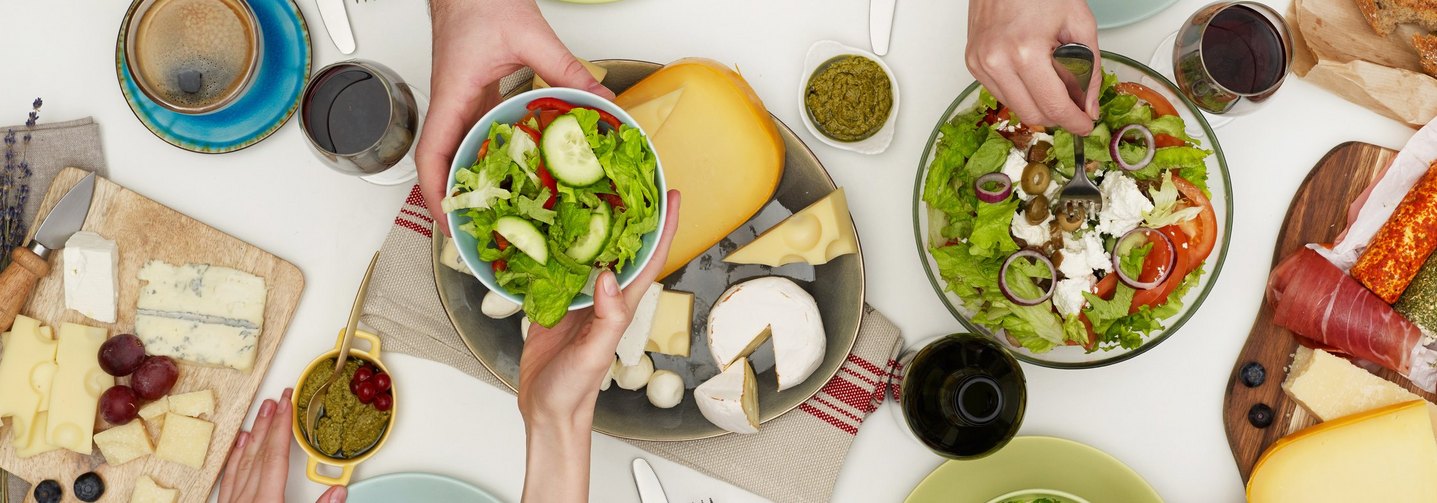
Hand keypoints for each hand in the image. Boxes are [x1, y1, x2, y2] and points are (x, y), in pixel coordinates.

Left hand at [219, 389, 346, 502]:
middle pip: (260, 454)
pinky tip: (241, 442)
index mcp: (267, 502)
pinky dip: (236, 456)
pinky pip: (229, 476)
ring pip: (242, 462)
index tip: (287, 404)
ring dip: (254, 434)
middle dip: (270, 423)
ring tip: (262, 413)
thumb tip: (338, 491)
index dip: (282, 428)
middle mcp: (246, 500)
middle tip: (278, 400)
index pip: (276, 457)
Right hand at [418, 0, 612, 235]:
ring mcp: (461, 102)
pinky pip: (477, 135)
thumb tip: (601, 98)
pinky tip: (518, 171)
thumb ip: (566, 69)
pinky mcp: (474, 96)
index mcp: (453, 94)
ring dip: (475, 183)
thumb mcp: (530, 36)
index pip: (432, 154)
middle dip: (458, 200)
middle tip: (481, 230)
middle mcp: (452, 103)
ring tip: (501, 213)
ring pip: (459, 152)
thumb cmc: (479, 1)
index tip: (452, 220)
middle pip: (443, 163)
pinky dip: (491, 158)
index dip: (437, 193)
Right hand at [517, 191, 680, 502]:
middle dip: (627, 210)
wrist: (546, 409)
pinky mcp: (554, 301)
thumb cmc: (575, 390)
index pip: (650, 257)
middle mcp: (604, 294)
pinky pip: (555, 265)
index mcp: (621, 303)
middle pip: (621, 244)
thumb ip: (607, 318)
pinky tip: (543, 224)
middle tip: (623, 173)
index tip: (672, 193)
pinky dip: (553, 243)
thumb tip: (610, 277)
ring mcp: (579, 297)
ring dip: (589, 221)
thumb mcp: (594, 353)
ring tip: (584, 186)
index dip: (664, 225)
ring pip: (588, 249)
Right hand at [966, 0, 1100, 133]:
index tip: (1085, 125)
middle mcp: (997, 61)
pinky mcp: (973, 63)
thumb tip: (1088, 106)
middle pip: (1033, 114)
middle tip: (1075, 106)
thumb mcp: (1079, 23)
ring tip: (1053, 79)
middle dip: (1058, 116)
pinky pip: (1002, 93)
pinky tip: (1033, 72)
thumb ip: (1090, 69)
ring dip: (1039, 103)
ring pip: (1016, 107)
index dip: (1074, 122)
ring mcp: (981, 63)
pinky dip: (1022, 90)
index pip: (1053, 106)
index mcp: (1025, 52)